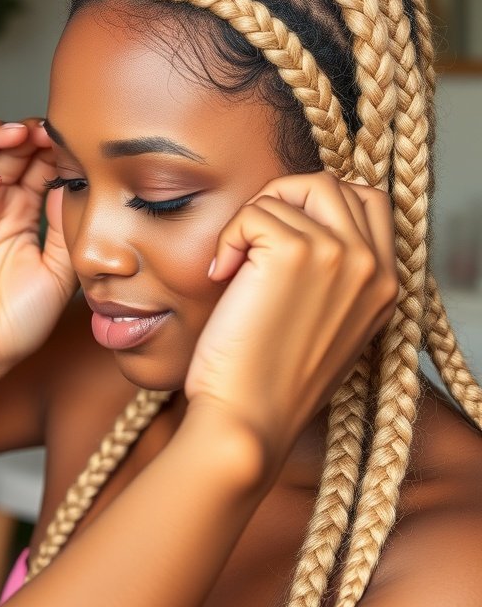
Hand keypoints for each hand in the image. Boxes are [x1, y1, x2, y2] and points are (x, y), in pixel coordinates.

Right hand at [0, 119, 77, 375]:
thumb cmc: (20, 320)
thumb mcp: (59, 269)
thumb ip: (65, 226)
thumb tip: (76, 183)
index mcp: (22, 211)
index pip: (35, 163)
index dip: (51, 147)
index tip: (74, 139)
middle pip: (5, 150)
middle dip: (26, 134)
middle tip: (47, 128)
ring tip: (16, 136)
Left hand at [185, 171, 397, 469]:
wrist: (247, 422)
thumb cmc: (273, 382)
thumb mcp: (330, 328)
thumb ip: (336, 278)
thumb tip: (305, 224)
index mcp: (386, 286)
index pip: (370, 202)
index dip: (319, 205)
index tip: (281, 237)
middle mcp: (371, 266)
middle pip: (331, 185)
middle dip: (284, 200)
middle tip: (252, 242)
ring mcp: (338, 255)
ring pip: (289, 192)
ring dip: (251, 220)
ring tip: (235, 264)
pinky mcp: (294, 254)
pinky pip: (254, 212)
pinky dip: (228, 238)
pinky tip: (220, 276)